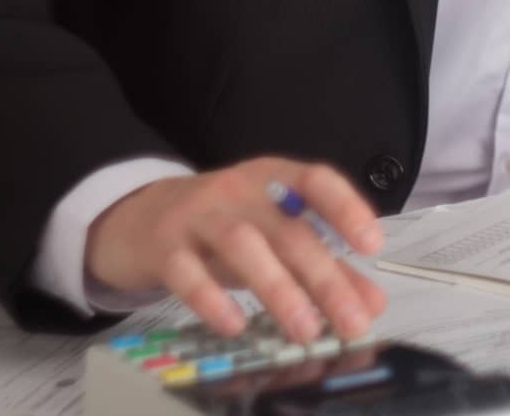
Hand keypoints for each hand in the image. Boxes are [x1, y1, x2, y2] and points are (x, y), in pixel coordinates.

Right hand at [85, 157, 386, 341]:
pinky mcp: (162, 247)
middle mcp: (239, 190)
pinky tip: (234, 324)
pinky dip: (211, 299)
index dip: (347, 208)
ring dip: (278, 289)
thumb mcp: (273, 236)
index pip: (317, 181)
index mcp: (274, 179)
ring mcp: (198, 215)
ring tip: (304, 329)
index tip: (372, 245)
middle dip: (324, 278)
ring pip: (243, 246)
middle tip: (351, 321)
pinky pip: (186, 272)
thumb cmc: (221, 227)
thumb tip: (372, 302)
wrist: (137, 218)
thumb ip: (326, 265)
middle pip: (288, 230)